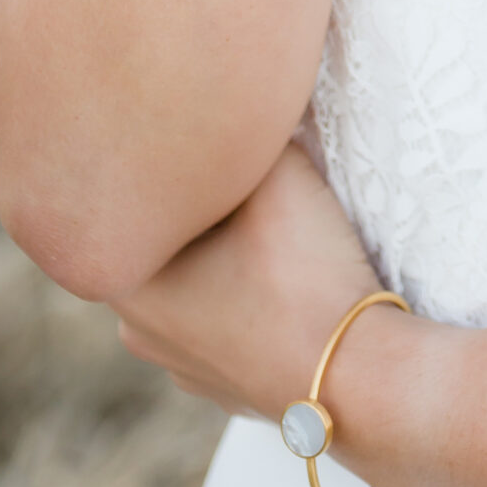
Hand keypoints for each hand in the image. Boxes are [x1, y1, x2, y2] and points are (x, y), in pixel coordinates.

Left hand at [113, 141, 384, 424]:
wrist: (359, 381)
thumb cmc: (304, 278)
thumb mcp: (278, 177)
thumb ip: (246, 131)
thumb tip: (237, 99)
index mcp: (129, 284)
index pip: (127, 198)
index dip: (162, 157)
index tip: (194, 130)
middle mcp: (141, 333)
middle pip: (162, 237)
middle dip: (196, 201)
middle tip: (235, 162)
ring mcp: (184, 368)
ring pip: (193, 280)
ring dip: (223, 249)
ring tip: (267, 222)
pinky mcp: (228, 386)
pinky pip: (225, 318)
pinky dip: (246, 294)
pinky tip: (283, 277)